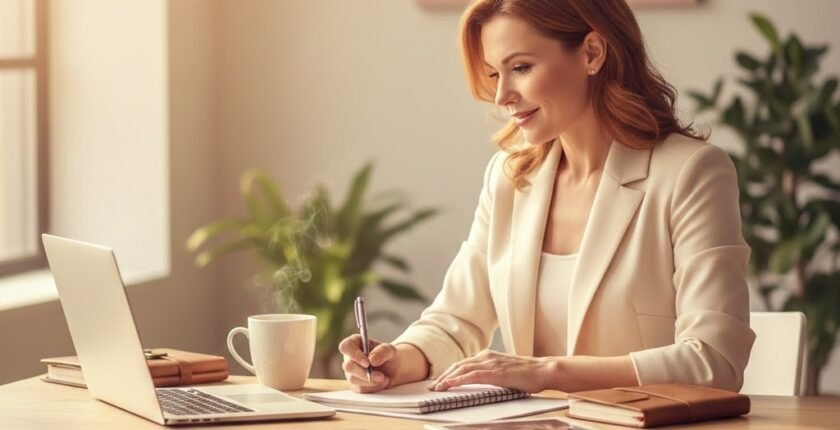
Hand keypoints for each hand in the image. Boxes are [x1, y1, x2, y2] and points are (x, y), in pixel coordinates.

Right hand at [338, 334, 400, 392]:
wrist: (394, 370)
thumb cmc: (389, 356)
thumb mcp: (390, 350)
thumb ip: (382, 351)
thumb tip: (372, 359)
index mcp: (355, 343)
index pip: (346, 347)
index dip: (354, 355)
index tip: (367, 363)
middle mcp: (350, 357)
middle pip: (348, 366)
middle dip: (365, 373)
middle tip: (381, 376)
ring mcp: (351, 372)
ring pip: (353, 379)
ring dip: (370, 381)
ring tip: (384, 378)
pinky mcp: (355, 384)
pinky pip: (359, 388)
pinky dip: (372, 387)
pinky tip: (381, 383)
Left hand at [427, 349, 551, 393]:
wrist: (543, 370)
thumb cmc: (527, 374)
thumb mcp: (504, 372)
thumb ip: (491, 375)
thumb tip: (479, 384)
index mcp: (488, 356)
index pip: (463, 364)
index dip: (449, 373)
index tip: (439, 382)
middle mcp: (487, 357)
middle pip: (458, 365)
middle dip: (443, 376)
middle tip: (432, 387)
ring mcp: (491, 363)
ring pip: (462, 369)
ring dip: (447, 379)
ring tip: (436, 387)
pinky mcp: (496, 372)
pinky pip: (473, 376)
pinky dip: (459, 379)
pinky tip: (450, 384)